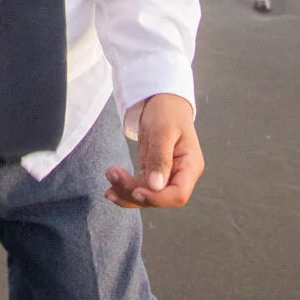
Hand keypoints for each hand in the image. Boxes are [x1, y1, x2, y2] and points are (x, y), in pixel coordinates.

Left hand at [104, 94, 202, 208]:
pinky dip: (125, 189)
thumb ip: (160, 159)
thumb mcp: (163, 131)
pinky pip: (140, 188)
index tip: (136, 191)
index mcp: (190, 166)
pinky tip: (110, 189)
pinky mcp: (152, 173)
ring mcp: (166, 176)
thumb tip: (155, 186)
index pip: (179, 194)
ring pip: (146, 195)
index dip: (158, 199)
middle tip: (113, 175)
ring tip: (109, 175)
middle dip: (135, 192)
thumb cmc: (168, 112)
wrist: (163, 101)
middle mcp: (180, 175)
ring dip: (125, 192)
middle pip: (159, 197)